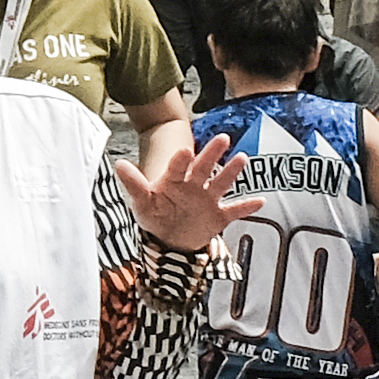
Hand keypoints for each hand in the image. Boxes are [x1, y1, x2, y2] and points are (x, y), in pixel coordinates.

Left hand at [121, 126, 241, 253]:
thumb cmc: (156, 215)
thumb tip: (119, 164)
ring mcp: (207, 200)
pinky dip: (246, 207)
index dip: (181, 160)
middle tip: (222, 138)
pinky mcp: (218, 216)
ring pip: (221, 184)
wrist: (171, 239)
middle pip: (203, 168)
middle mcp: (193, 186)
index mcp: (174, 181)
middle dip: (212, 154)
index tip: (186, 150)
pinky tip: (260, 201)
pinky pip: (234, 211)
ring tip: (242, 158)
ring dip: (231, 172)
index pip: (177, 167)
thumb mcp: (142, 202)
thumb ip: (134, 184)